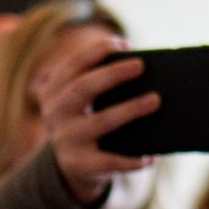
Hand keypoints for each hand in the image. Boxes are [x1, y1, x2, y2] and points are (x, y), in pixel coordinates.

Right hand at [28, 24, 160, 204]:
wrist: (72, 164)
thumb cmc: (87, 120)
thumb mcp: (81, 101)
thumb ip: (95, 84)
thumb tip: (140, 70)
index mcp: (53, 92)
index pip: (72, 66)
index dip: (97, 52)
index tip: (124, 43)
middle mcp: (55, 114)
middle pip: (83, 88)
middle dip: (112, 74)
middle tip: (140, 65)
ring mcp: (67, 140)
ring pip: (101, 122)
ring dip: (130, 109)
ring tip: (155, 100)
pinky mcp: (80, 165)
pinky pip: (110, 161)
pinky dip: (132, 159)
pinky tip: (151, 156)